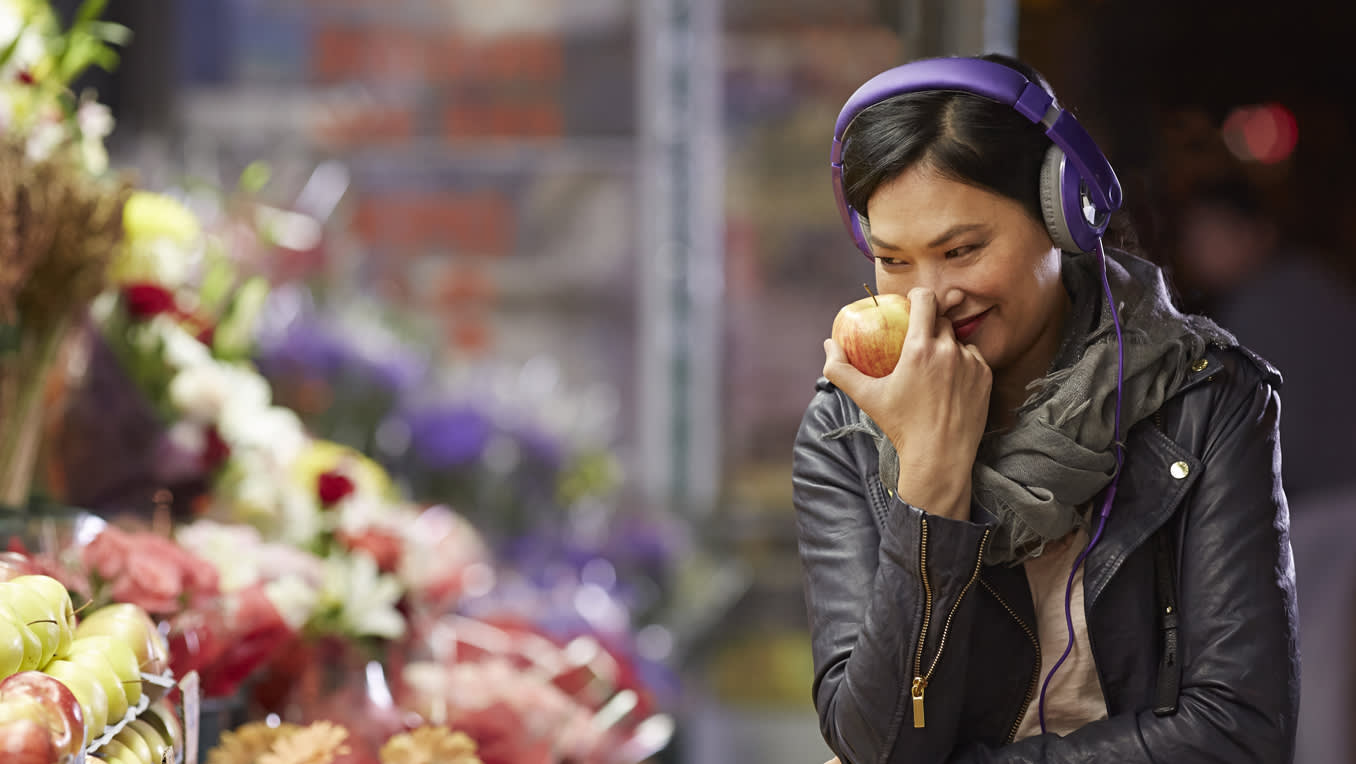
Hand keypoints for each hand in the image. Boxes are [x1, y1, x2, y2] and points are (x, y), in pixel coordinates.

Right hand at [823, 288, 991, 519]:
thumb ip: (840, 369)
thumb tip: (828, 345)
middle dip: (929, 326)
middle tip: (918, 343)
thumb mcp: (866, 397)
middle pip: (941, 319)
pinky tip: (950, 383)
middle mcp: (948, 350)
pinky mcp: (986, 376)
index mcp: (919, 348)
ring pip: (957, 340)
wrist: (939, 457)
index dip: (918, 296)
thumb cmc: (900, 426)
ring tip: (933, 371)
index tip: (912, 304)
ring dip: (946, 347)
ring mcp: (971, 362)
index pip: (925, 299)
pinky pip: (973, 358)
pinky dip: (962, 364)